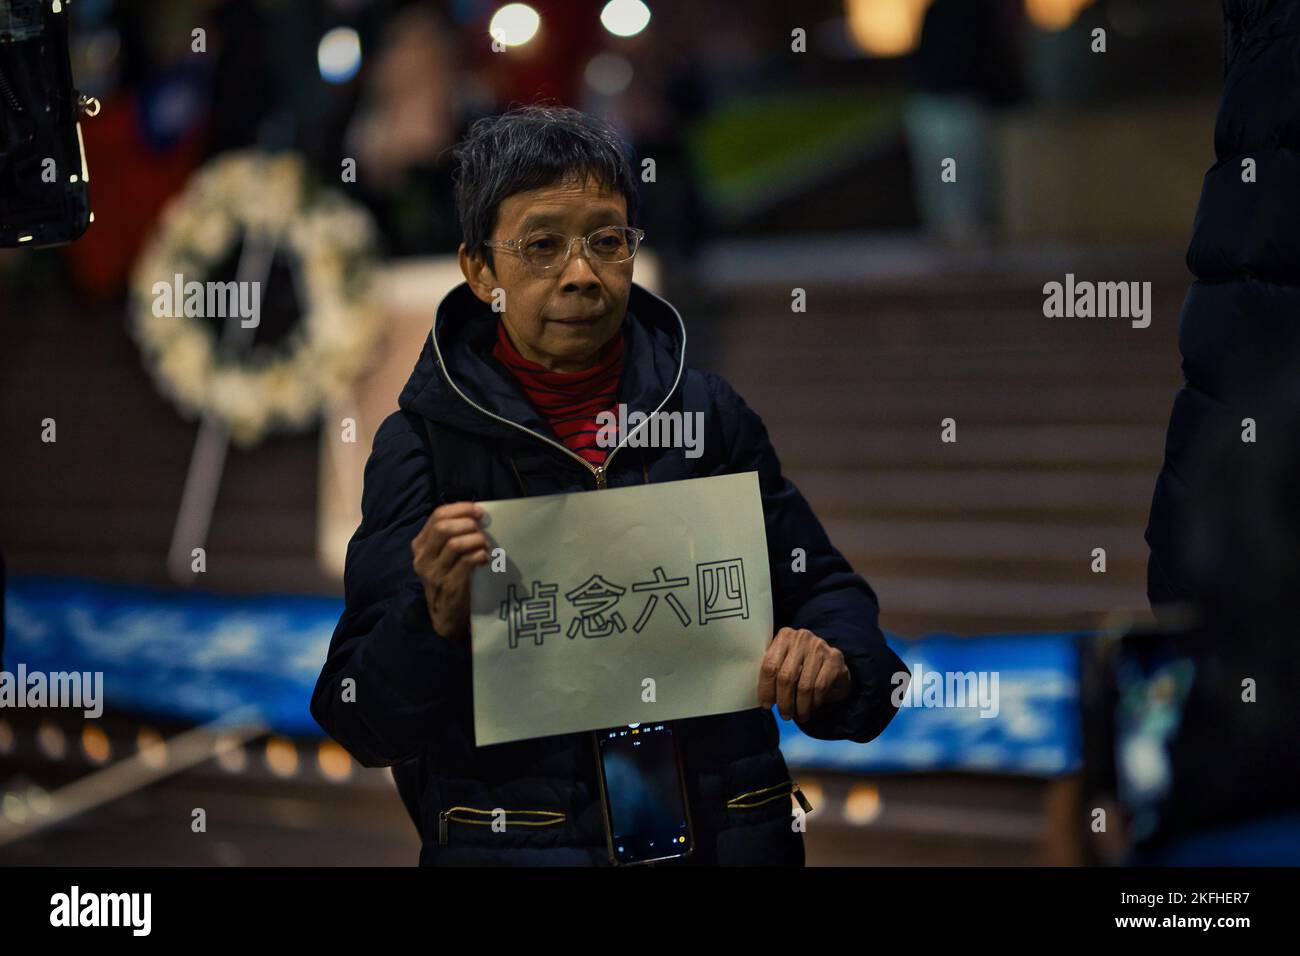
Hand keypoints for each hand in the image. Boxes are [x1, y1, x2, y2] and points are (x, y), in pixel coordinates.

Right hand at [410, 501, 488, 640]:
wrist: (446, 614)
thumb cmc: (449, 578)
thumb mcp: (441, 556)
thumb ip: (450, 536)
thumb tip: (475, 514)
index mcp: (420, 545)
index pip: (437, 516)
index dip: (460, 509)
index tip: (478, 511)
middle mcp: (423, 558)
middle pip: (443, 528)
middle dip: (467, 523)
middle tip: (482, 528)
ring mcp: (434, 573)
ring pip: (455, 544)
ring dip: (476, 540)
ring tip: (485, 545)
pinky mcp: (449, 585)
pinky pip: (467, 562)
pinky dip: (479, 555)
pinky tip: (484, 558)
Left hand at [757, 627, 851, 721]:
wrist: (834, 664)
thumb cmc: (803, 667)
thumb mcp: (785, 662)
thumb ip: (773, 672)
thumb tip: (761, 699)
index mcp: (784, 636)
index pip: (769, 665)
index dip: (766, 689)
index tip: (766, 705)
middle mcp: (801, 637)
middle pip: (785, 677)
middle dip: (784, 701)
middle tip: (785, 715)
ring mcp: (819, 646)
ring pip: (804, 685)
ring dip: (800, 706)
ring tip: (799, 716)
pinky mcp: (834, 658)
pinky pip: (820, 687)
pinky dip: (814, 702)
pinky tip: (812, 707)